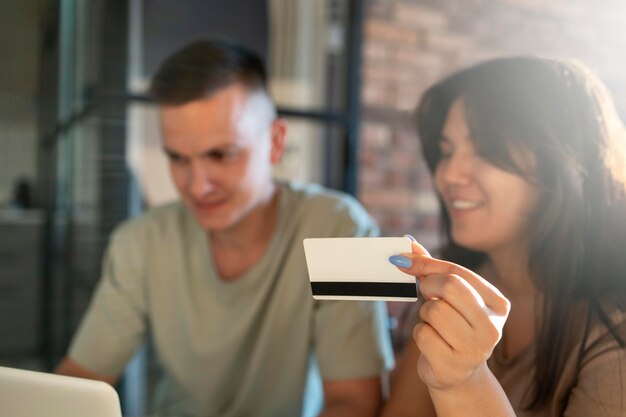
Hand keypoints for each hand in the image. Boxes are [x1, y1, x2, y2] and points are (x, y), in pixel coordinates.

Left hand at [389, 239, 509, 390]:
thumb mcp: (451, 298)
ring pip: (433, 311)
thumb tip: (408, 243)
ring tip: (435, 325)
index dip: (426, 264)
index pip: (458, 273)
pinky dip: (420, 334)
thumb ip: (433, 269)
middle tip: (426, 294)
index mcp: (498, 305)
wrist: (458, 375)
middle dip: (429, 286)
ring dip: (424, 315)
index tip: (402, 259)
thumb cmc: (453, 327)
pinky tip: (432, 343)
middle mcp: (492, 328)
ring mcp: (475, 350)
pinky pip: (422, 334)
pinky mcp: (452, 367)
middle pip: (450, 287)